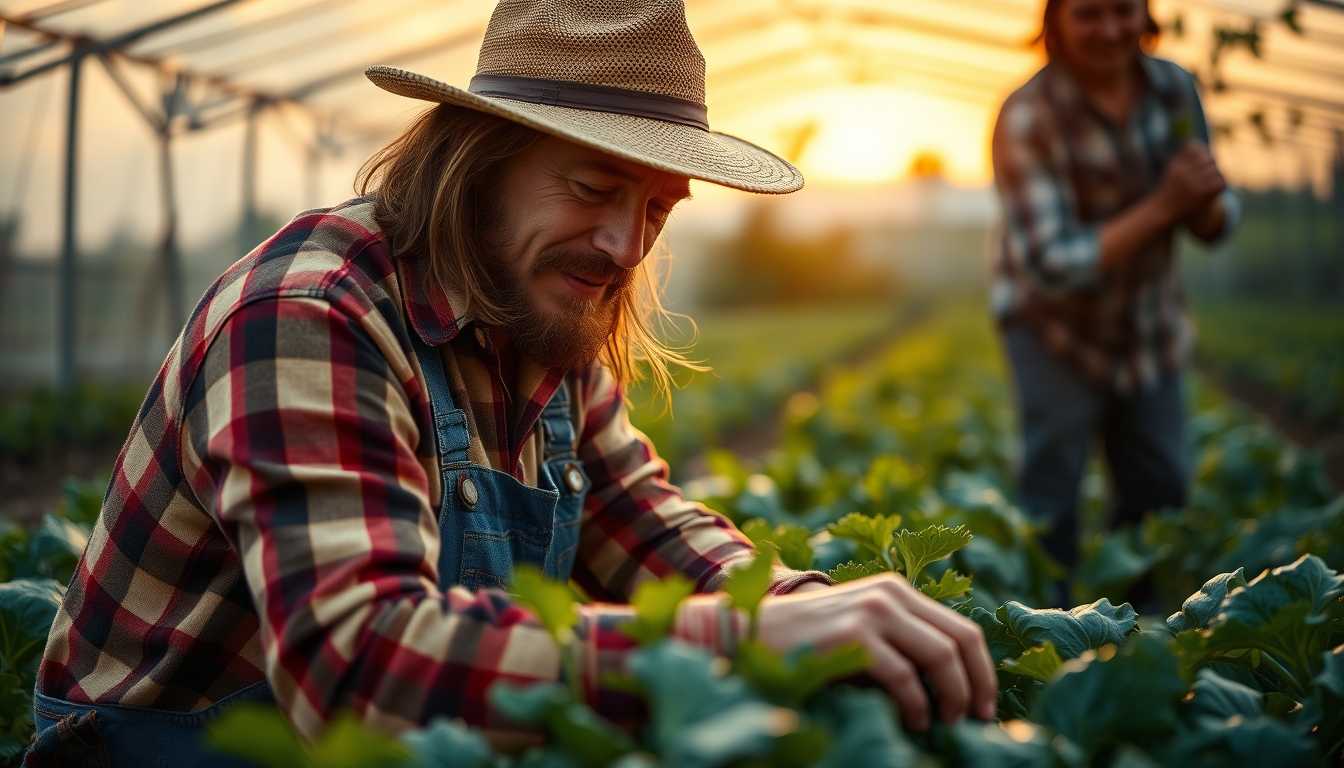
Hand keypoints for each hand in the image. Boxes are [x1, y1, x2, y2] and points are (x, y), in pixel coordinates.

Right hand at [757, 573, 996, 730]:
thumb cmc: (810, 642)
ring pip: (940, 655)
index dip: (984, 671)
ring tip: (945, 722)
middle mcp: (890, 594)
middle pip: (961, 640)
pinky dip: (916, 704)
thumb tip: (952, 689)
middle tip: (975, 720)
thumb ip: (902, 646)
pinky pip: (903, 675)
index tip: (986, 705)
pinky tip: (914, 721)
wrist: (752, 631)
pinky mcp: (853, 635)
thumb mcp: (863, 632)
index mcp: (897, 591)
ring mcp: (872, 611)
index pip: (963, 628)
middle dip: (977, 686)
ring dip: (952, 696)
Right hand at [1155, 143, 1225, 223]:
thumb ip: (1183, 155)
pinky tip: (1212, 186)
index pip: (1196, 149)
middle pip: (1208, 159)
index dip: (1202, 150)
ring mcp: (1194, 184)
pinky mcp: (1203, 193)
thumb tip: (1198, 142)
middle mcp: (1184, 174)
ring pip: (1215, 170)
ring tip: (1209, 177)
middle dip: (1210, 162)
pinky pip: (1219, 180)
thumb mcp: (1172, 168)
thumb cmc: (1170, 187)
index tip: (1203, 154)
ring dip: (1215, 172)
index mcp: (1177, 166)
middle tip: (1209, 166)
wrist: (1164, 209)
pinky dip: (1218, 182)